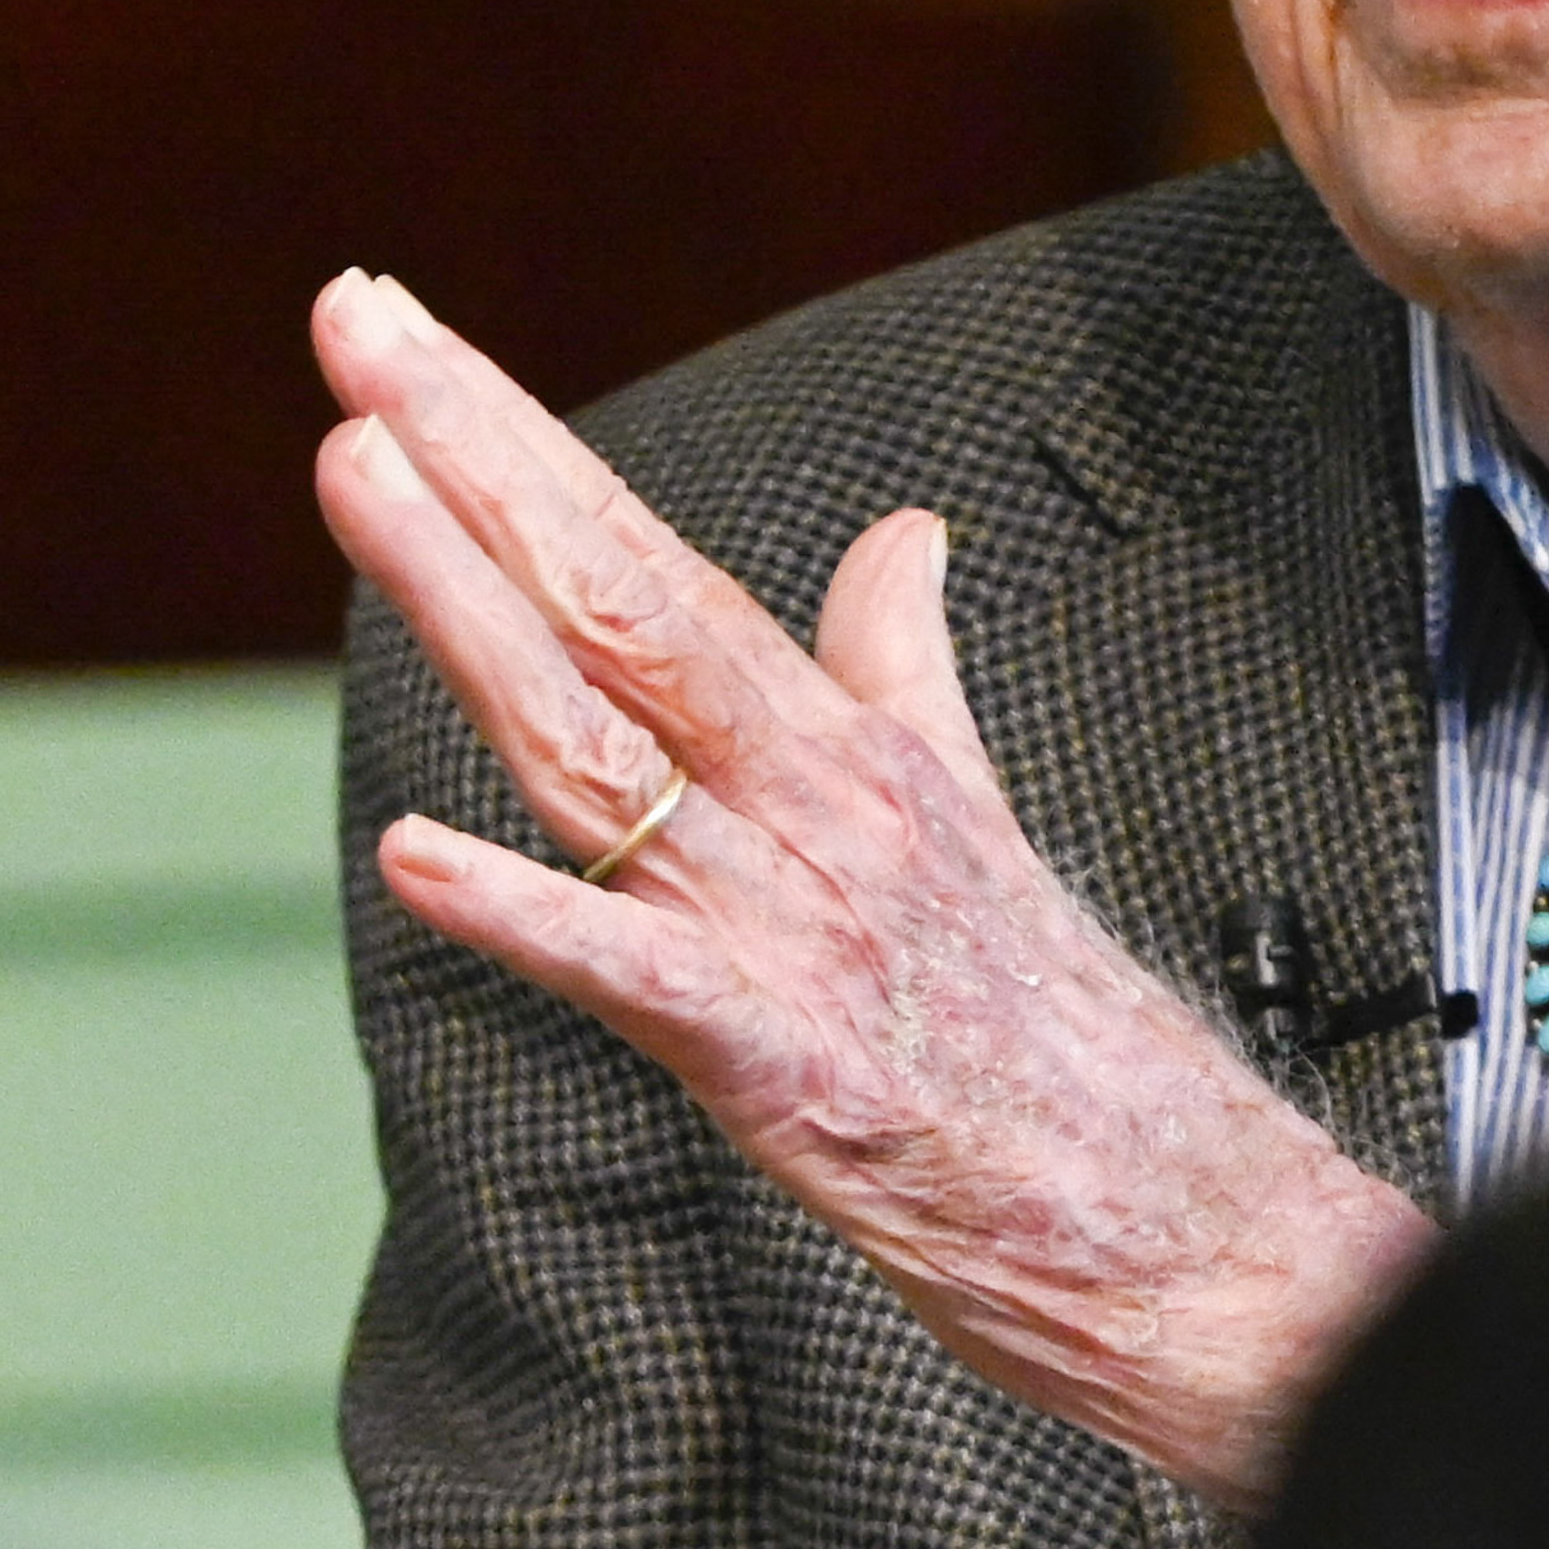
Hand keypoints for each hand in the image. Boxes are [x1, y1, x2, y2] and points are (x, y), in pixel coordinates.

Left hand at [309, 269, 1429, 1505]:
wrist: (1190, 1227)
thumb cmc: (1072, 1053)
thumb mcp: (983, 816)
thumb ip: (909, 673)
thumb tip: (905, 539)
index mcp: (845, 754)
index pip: (656, 563)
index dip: (522, 450)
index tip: (404, 340)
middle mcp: (814, 813)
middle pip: (620, 603)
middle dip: (476, 457)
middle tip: (358, 322)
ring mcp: (797, 930)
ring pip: (601, 743)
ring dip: (469, 606)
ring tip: (359, 473)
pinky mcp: (789, 1070)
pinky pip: (638, 979)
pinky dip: (528, 916)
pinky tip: (415, 856)